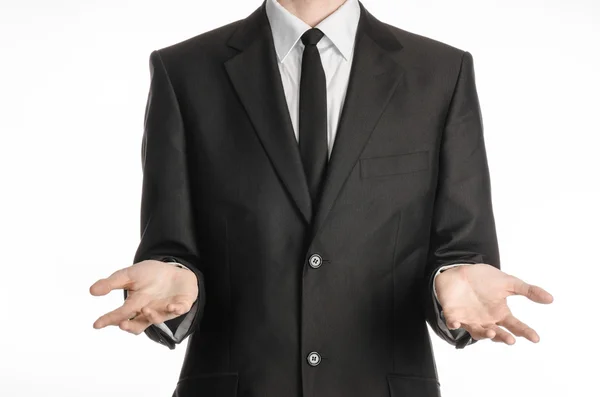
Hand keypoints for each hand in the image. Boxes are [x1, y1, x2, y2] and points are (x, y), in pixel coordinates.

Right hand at [90, 260, 197, 334]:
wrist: (174, 270)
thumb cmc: (151, 275)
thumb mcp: (130, 275)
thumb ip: (113, 283)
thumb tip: (92, 291)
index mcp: (135, 304)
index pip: (120, 314)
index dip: (109, 319)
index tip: (97, 324)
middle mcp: (148, 310)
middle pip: (137, 324)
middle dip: (129, 326)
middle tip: (121, 324)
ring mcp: (164, 309)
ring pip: (156, 320)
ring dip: (151, 317)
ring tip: (145, 310)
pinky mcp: (180, 305)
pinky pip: (179, 310)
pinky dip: (175, 310)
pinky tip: (172, 306)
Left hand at [435, 263, 552, 344]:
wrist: (461, 269)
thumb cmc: (484, 279)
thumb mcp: (508, 282)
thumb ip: (528, 290)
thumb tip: (550, 299)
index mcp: (500, 313)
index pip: (515, 326)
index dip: (525, 332)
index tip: (535, 338)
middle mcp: (486, 320)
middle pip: (497, 333)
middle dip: (503, 337)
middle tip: (510, 340)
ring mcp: (470, 318)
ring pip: (477, 332)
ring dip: (483, 334)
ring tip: (491, 332)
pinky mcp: (453, 314)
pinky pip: (452, 322)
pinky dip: (453, 323)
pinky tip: (456, 323)